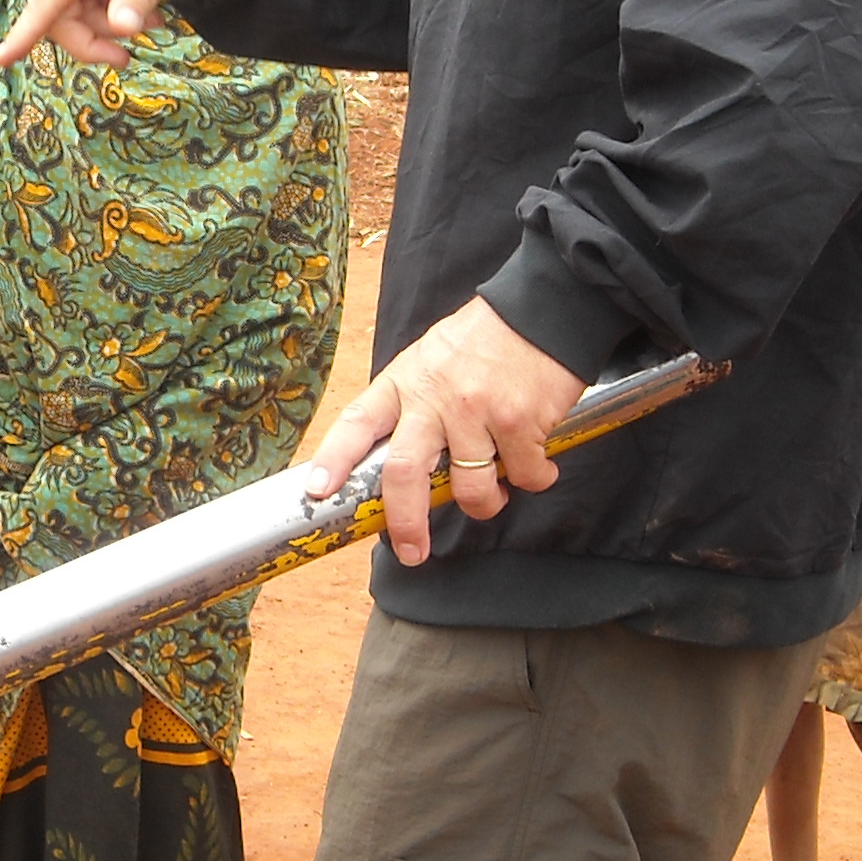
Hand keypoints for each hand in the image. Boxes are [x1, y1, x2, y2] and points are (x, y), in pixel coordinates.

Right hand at [0, 0, 208, 67]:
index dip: (23, 35)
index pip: (46, 3)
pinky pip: (84, 1)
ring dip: (107, 28)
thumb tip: (121, 30)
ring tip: (153, 22)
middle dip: (91, 41)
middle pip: (59, 17)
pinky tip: (144, 12)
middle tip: (127, 57)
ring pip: (74, 13)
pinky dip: (110, 13)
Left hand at [302, 297, 582, 564]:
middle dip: (405, 521)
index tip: (317, 491)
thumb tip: (400, 467)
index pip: (358, 423)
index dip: (334, 459)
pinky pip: (523, 476)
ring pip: (470, 489)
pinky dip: (534, 479)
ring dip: (486, 505)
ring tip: (496, 497)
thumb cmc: (484, 340)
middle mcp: (434, 397)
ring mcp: (475, 410)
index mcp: (405, 381)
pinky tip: (538, 462)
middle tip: (413, 551)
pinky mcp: (519, 421)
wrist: (543, 310)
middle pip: (403, 472)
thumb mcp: (431, 360)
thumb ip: (413, 405)